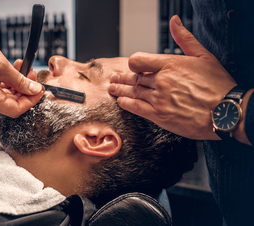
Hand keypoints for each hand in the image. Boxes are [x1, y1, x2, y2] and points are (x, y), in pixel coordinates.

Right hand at [0, 15, 43, 117]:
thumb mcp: (3, 67)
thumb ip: (20, 81)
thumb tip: (34, 89)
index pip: (16, 109)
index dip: (31, 100)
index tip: (40, 90)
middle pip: (11, 104)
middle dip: (25, 90)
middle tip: (33, 75)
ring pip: (6, 96)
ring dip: (17, 84)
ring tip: (24, 68)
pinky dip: (8, 82)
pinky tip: (14, 70)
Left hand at [108, 15, 236, 139]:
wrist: (226, 112)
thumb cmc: (218, 85)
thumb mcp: (203, 56)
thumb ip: (184, 39)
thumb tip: (174, 22)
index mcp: (170, 64)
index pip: (139, 60)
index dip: (133, 64)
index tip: (131, 67)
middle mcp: (161, 81)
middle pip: (134, 77)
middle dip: (123, 77)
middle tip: (115, 78)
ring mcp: (159, 98)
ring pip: (133, 91)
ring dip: (120, 89)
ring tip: (113, 88)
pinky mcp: (159, 116)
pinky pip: (136, 107)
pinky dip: (126, 103)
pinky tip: (121, 101)